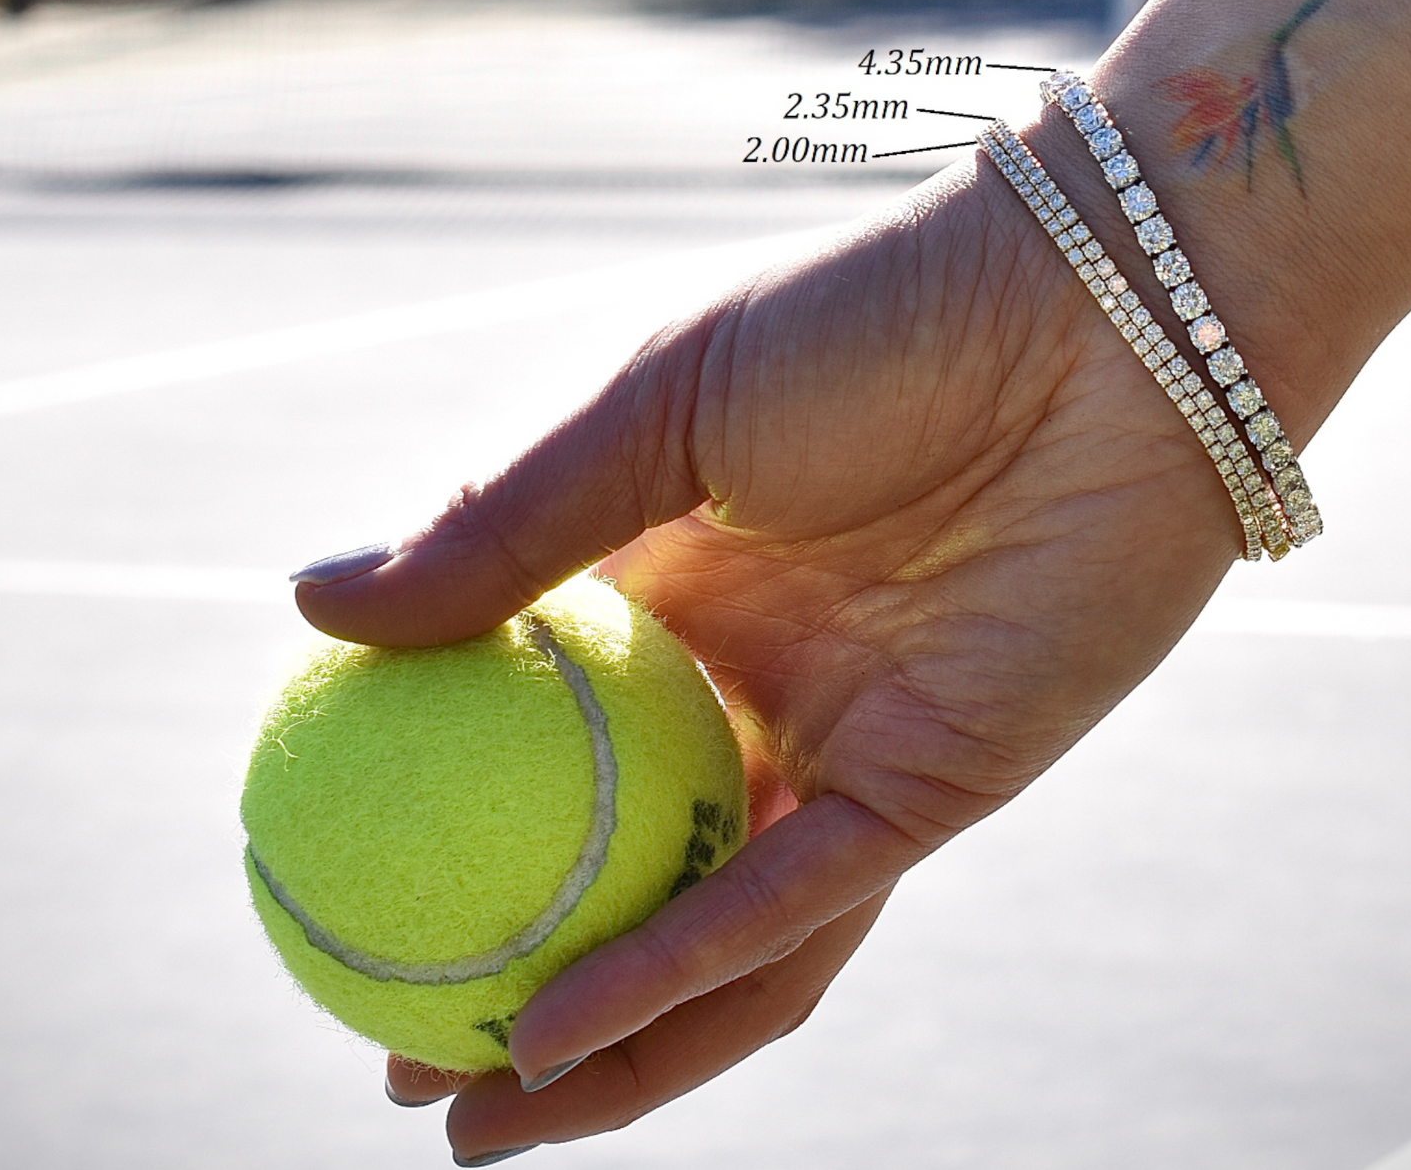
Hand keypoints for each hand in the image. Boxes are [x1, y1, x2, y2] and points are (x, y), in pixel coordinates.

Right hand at [297, 144, 1239, 1160]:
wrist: (1095, 319)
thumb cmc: (873, 327)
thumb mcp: (655, 413)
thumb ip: (504, 523)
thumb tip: (315, 603)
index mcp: (677, 584)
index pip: (534, 724)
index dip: (438, 802)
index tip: (327, 858)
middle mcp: (754, 682)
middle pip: (614, 858)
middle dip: (508, 963)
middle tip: (385, 1041)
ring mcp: (841, 745)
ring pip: (708, 935)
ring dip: (595, 1041)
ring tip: (464, 1114)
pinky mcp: (937, 789)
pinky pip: (795, 908)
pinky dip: (680, 978)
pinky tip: (564, 1032)